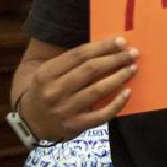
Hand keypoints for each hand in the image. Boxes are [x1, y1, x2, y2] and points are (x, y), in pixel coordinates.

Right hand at [19, 37, 136, 140]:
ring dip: (119, 77)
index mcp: (46, 74)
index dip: (103, 46)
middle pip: (90, 70)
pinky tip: (128, 92)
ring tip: (132, 68)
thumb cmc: (50, 89)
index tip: (121, 41)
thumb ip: (73, 61)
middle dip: (115, 59)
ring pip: (98, 90)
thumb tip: (110, 46)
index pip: (79, 55)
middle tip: (132, 54)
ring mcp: (65, 110)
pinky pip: (102, 114)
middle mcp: (54, 92)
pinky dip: (117, 103)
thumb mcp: (50, 72)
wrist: (33, 120)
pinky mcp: (75, 125)